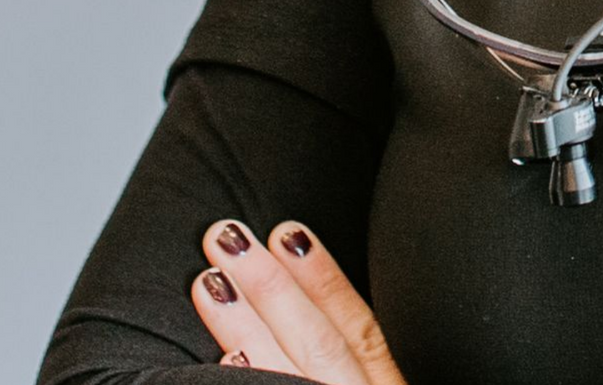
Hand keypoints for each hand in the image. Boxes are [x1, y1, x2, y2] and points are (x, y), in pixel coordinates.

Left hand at [190, 216, 406, 381]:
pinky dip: (251, 384)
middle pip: (319, 341)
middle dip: (273, 286)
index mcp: (388, 384)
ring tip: (209, 282)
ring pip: (287, 373)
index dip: (324, 275)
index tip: (288, 232)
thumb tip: (313, 284)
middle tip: (228, 236)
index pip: (359, 324)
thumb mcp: (393, 381)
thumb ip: (365, 353)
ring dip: (246, 326)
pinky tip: (226, 362)